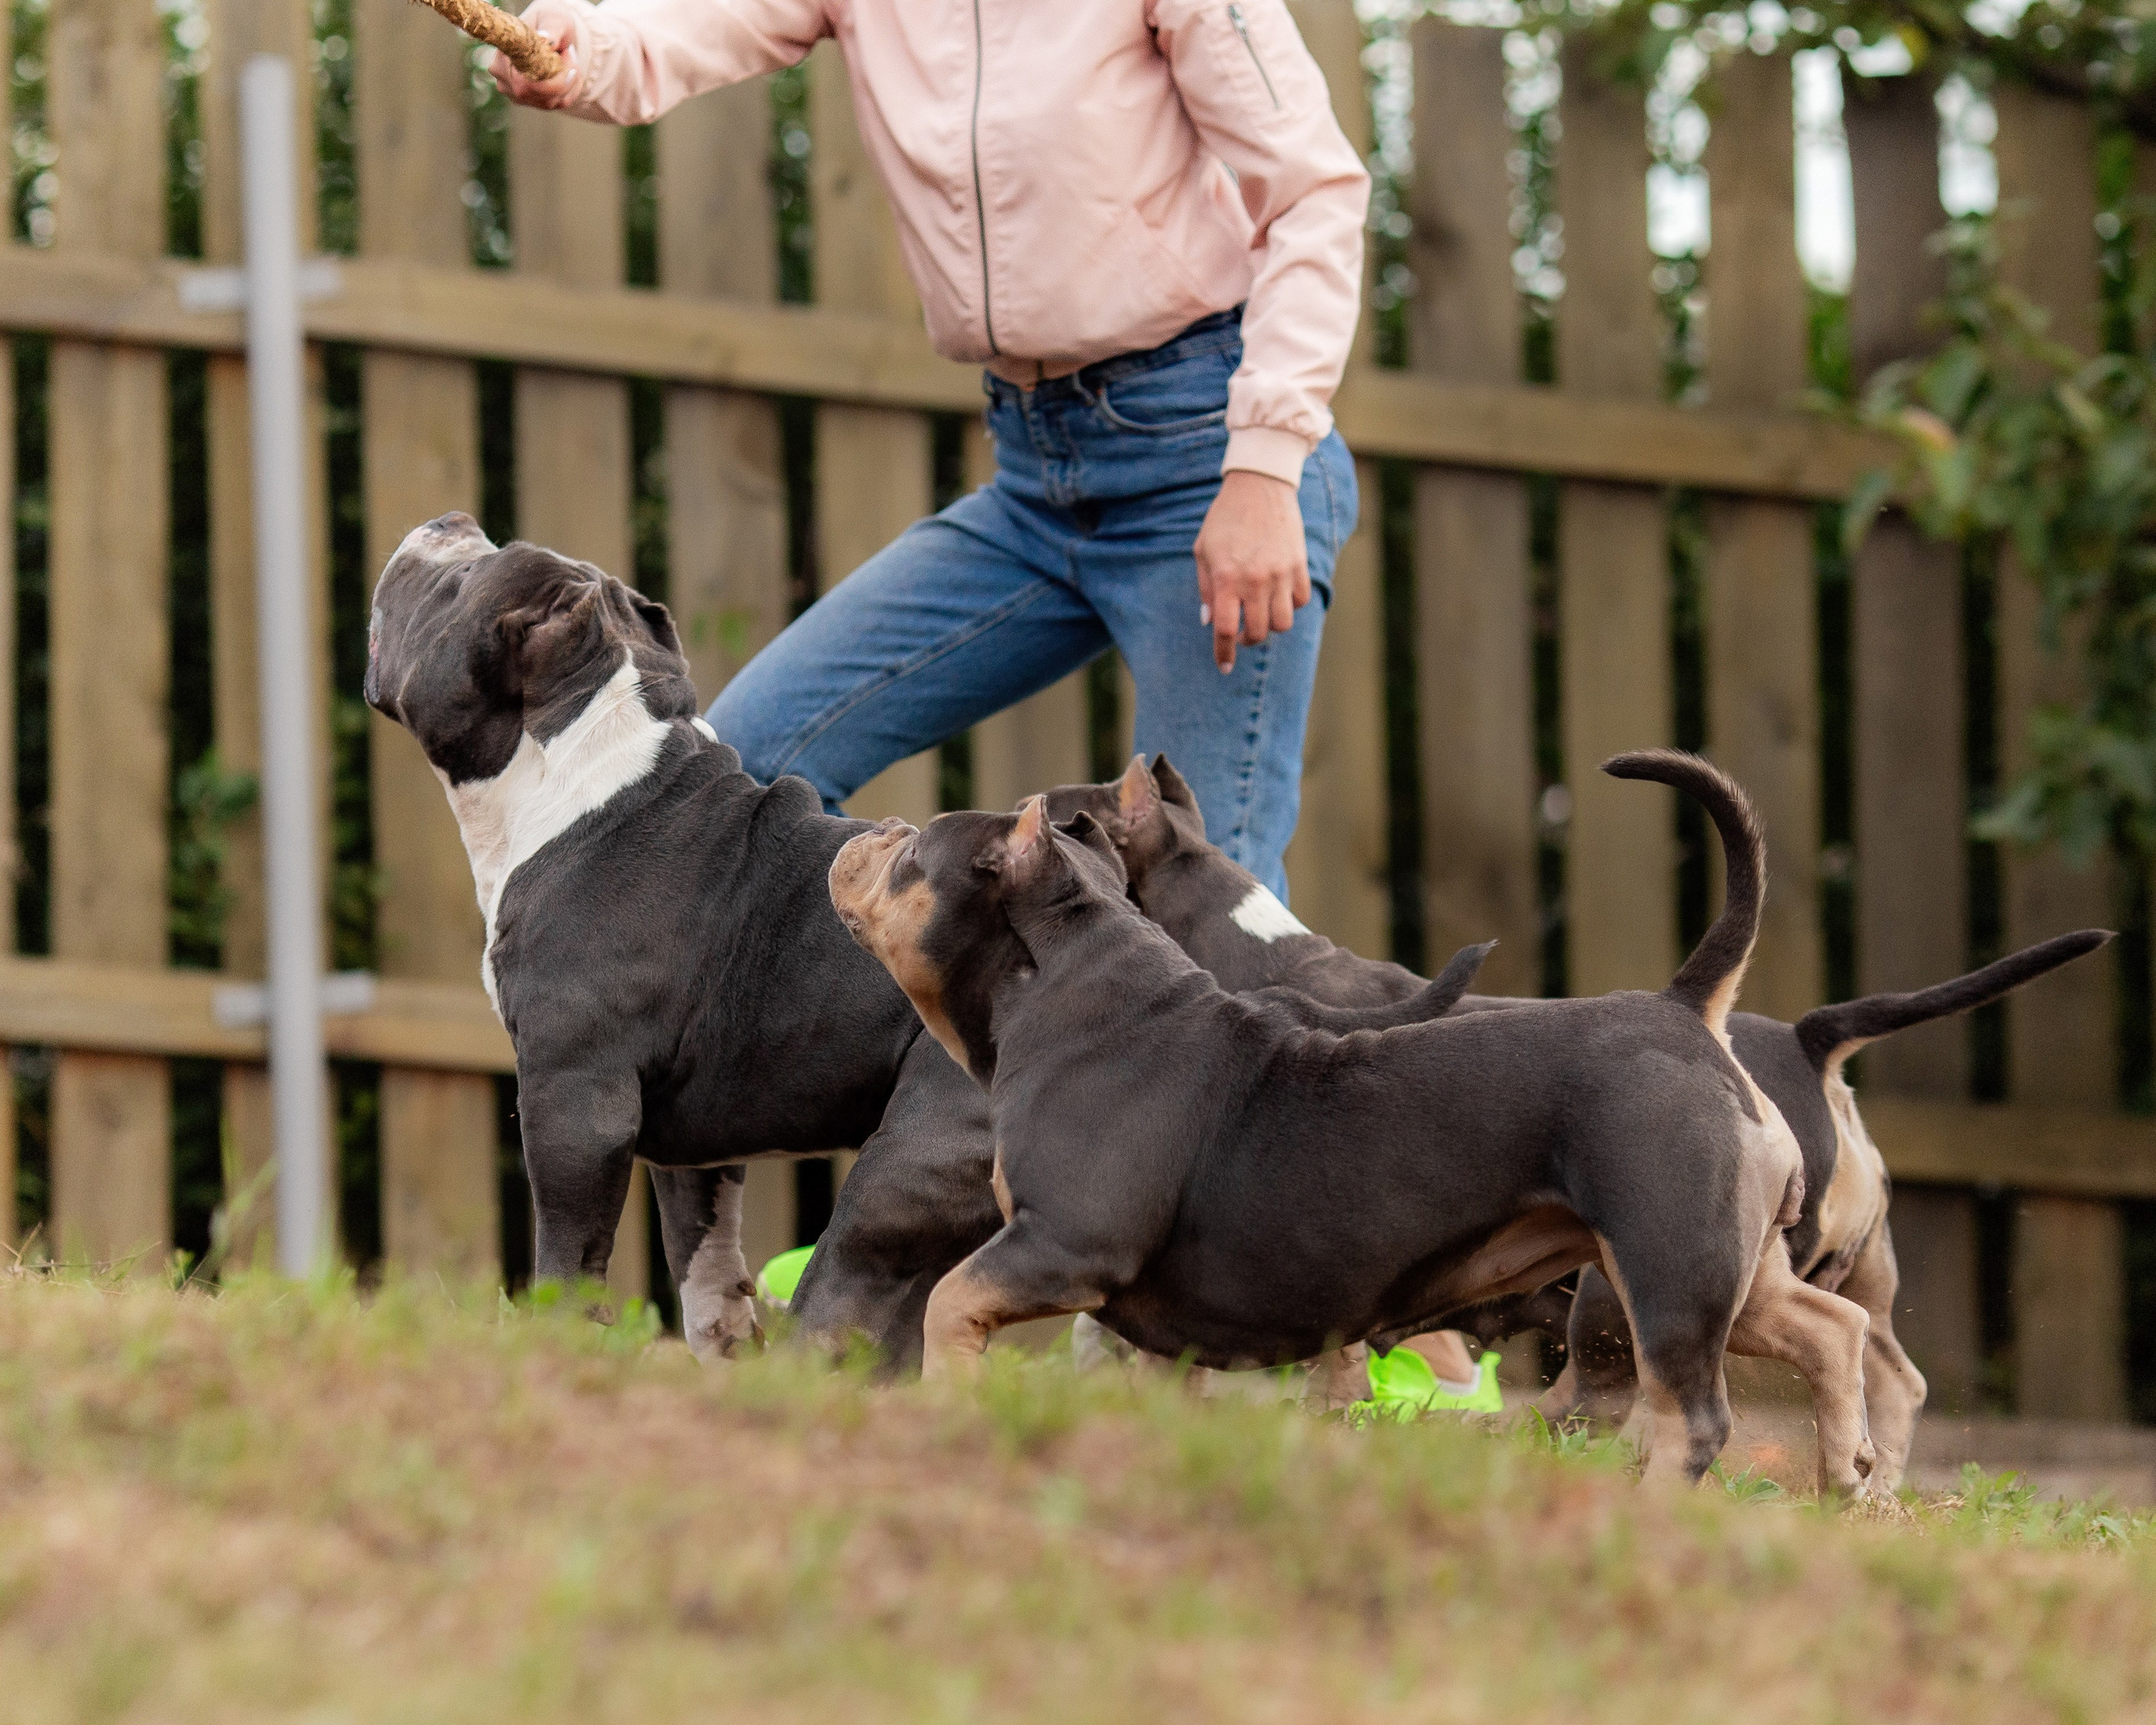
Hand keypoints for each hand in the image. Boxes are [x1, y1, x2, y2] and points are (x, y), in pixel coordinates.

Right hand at [489, 3, 579, 108]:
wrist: (550, 32)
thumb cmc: (550, 21)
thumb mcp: (554, 19)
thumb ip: (552, 28)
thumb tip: (547, 40)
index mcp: (503, 52)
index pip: (526, 81)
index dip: (554, 76)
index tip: (568, 53)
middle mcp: (502, 75)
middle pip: (541, 94)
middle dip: (565, 77)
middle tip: (571, 53)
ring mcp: (513, 92)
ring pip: (551, 101)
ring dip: (569, 82)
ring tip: (567, 59)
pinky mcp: (528, 101)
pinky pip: (558, 104)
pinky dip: (570, 90)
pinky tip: (568, 73)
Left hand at [1194, 469, 1308, 672]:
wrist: (1259, 486)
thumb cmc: (1224, 519)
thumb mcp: (1203, 551)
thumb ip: (1206, 588)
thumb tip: (1211, 621)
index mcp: (1227, 578)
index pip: (1226, 629)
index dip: (1223, 653)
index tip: (1224, 667)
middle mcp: (1255, 580)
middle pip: (1258, 632)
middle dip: (1247, 640)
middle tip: (1241, 633)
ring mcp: (1280, 573)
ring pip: (1284, 623)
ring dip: (1271, 626)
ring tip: (1261, 614)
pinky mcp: (1299, 565)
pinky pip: (1301, 601)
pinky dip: (1290, 605)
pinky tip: (1278, 595)